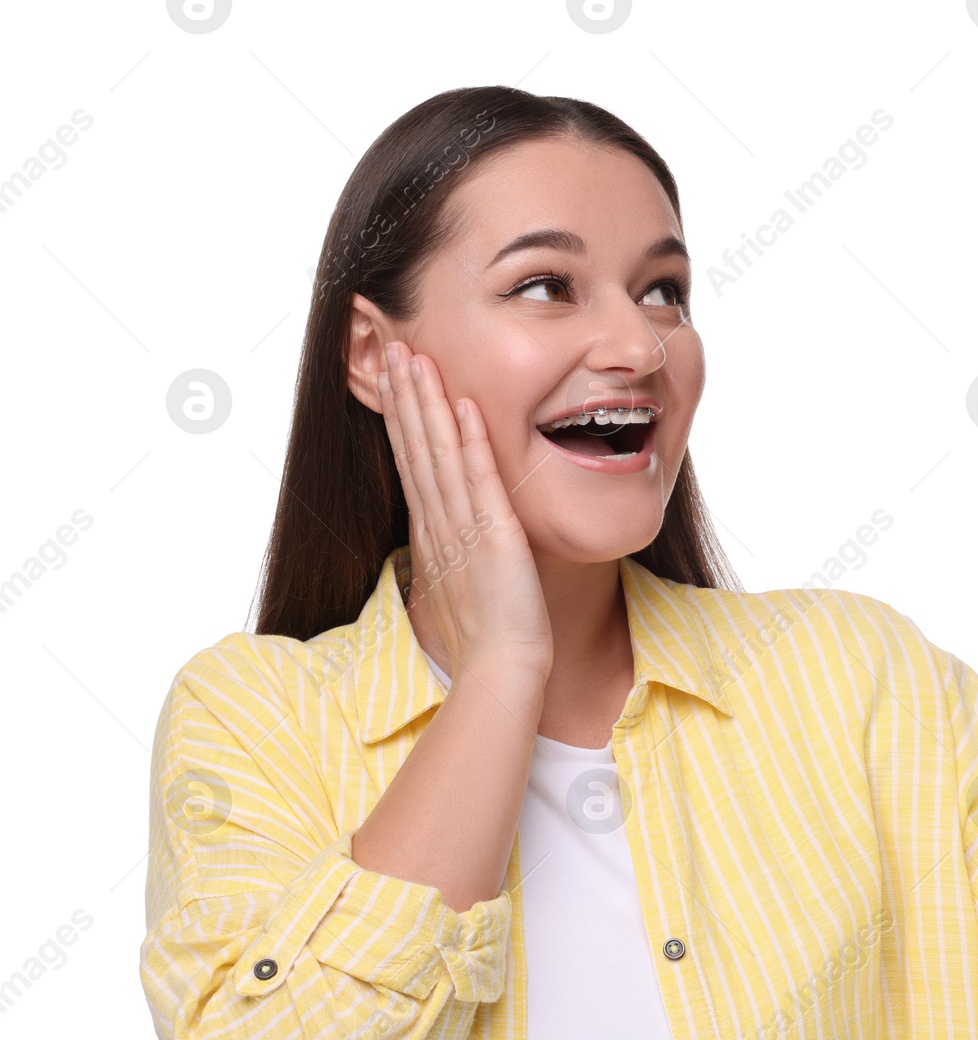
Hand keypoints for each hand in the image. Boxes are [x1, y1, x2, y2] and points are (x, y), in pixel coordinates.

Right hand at [378, 340, 553, 682]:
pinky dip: (470, 442)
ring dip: (425, 404)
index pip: (412, 462)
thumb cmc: (489, 637)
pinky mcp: (493, 538)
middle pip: (415, 447)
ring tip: (414, 358)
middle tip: (390, 345)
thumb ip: (458, 554)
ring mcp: (463, 529)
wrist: (501, 670)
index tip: (392, 377)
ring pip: (437, 454)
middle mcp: (440, 524)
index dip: (401, 417)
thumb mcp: (465, 584)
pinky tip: (463, 406)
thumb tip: (456, 542)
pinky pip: (478, 481)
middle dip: (403, 395)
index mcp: (434, 533)